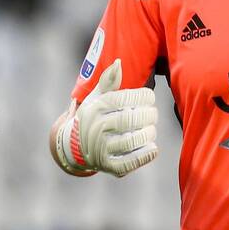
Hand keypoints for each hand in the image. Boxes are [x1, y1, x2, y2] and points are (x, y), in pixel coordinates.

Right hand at [56, 58, 158, 177]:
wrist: (75, 147)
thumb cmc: (93, 117)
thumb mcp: (96, 98)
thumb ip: (108, 81)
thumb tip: (118, 62)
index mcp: (95, 108)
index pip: (122, 99)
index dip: (142, 96)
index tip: (150, 98)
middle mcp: (96, 128)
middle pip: (130, 119)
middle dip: (148, 115)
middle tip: (153, 114)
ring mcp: (101, 149)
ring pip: (132, 140)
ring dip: (149, 133)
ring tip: (151, 130)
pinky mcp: (109, 166)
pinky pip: (131, 162)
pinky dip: (146, 155)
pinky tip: (153, 147)